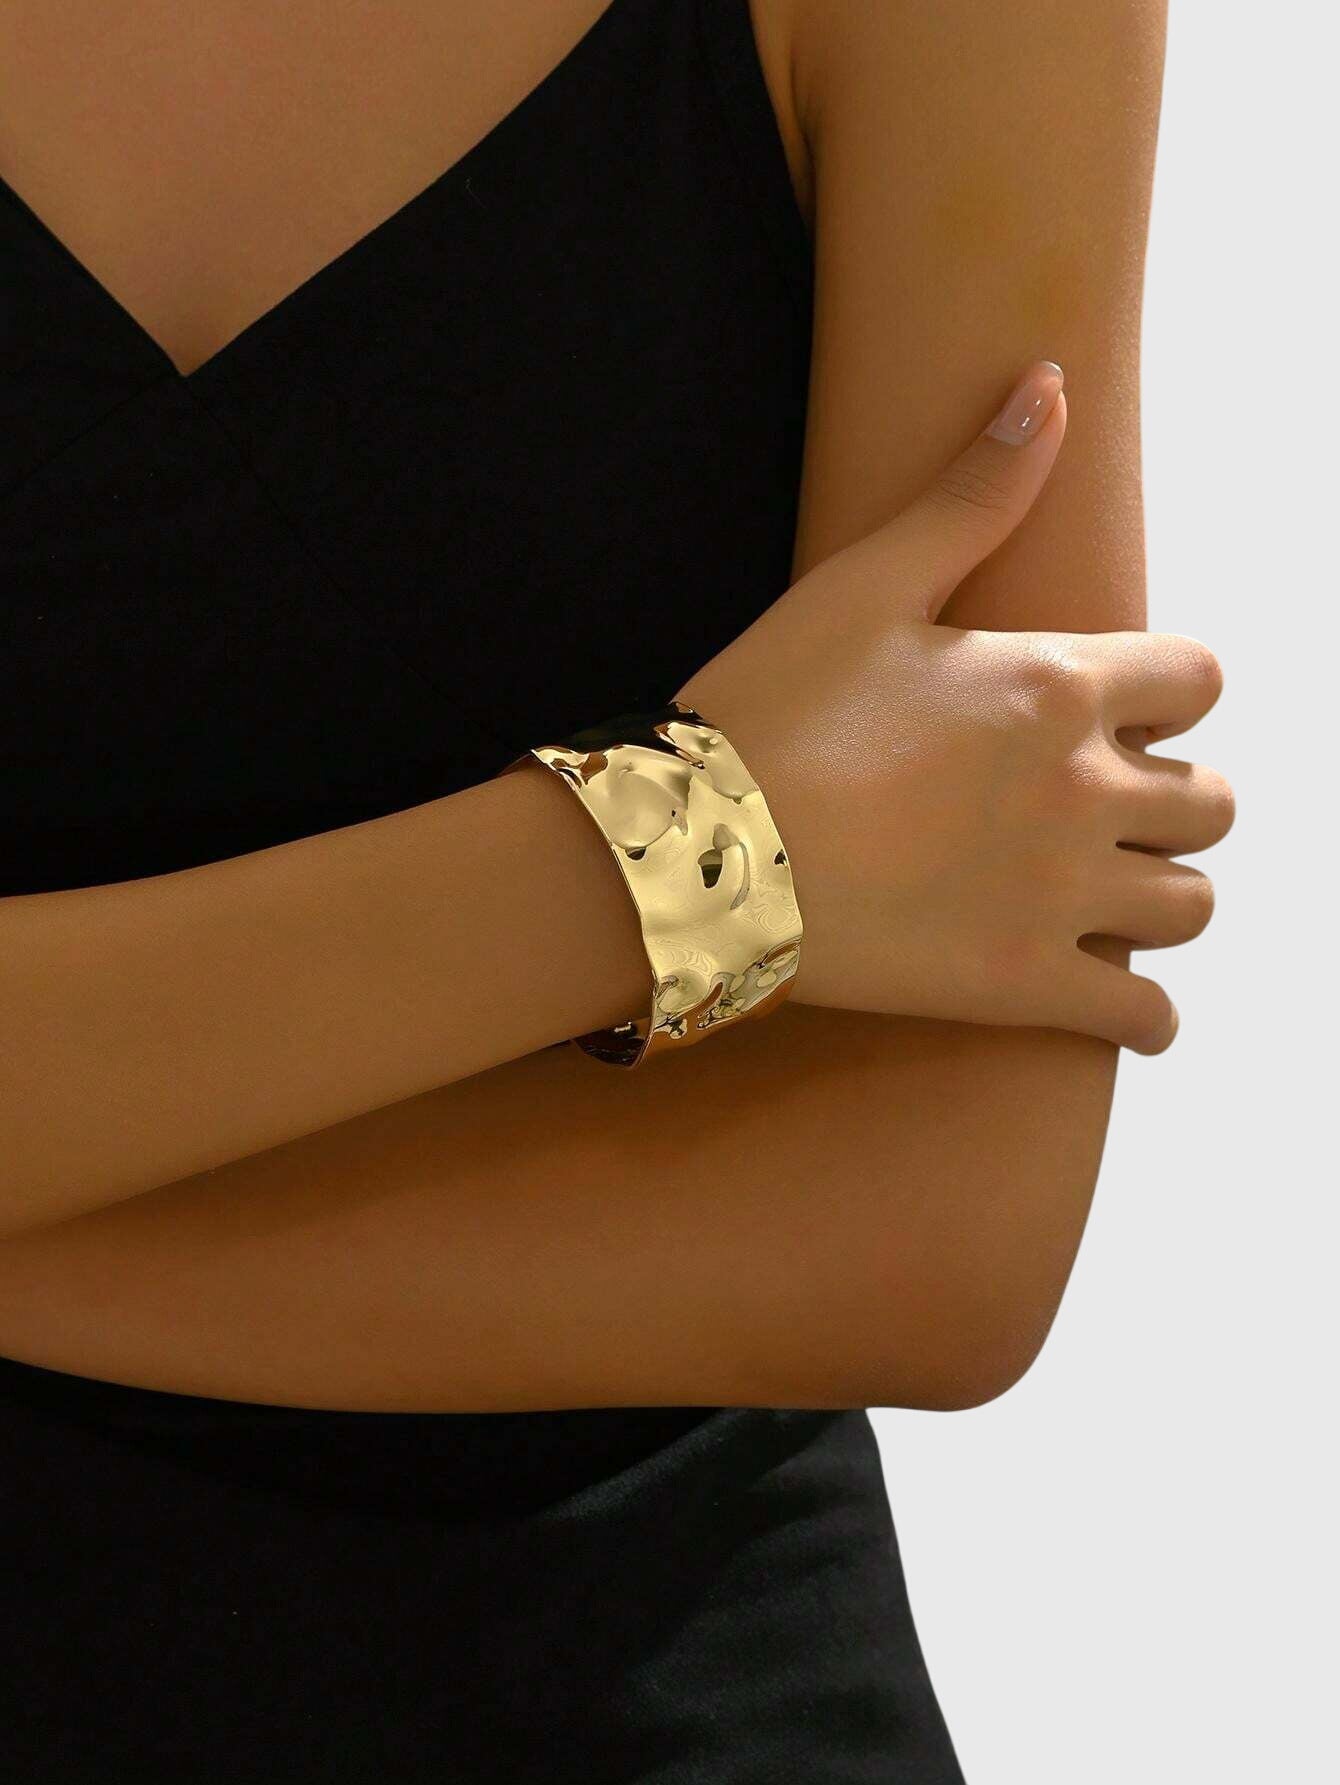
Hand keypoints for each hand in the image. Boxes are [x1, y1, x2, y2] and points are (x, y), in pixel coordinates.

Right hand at [675, 360, 1233, 1054]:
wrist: (693, 851)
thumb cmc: (769, 710)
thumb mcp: (866, 583)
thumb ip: (973, 491)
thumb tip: (1048, 383)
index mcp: (1059, 685)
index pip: (1201, 679)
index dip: (1171, 694)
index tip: (1120, 714)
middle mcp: (1085, 789)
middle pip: (1214, 801)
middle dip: (1175, 798)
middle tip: (1107, 808)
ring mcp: (1062, 896)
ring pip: (1194, 906)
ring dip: (1164, 893)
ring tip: (1107, 893)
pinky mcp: (1025, 989)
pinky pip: (1146, 1019)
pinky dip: (1145, 1014)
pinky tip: (1109, 995)